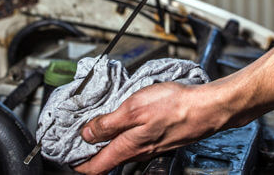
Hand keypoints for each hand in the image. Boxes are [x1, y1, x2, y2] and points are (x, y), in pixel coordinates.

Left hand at [73, 82, 231, 174]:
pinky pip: (135, 141)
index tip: (65, 156)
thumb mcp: (133, 109)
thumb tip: (87, 134)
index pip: (95, 168)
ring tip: (96, 126)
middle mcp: (139, 152)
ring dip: (106, 141)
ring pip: (121, 150)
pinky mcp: (161, 138)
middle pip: (107, 160)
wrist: (208, 108)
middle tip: (75, 137)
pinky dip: (123, 134)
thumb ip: (108, 123)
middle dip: (89, 152)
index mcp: (128, 147)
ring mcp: (151, 147)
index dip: (77, 165)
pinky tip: (124, 120)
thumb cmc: (175, 106)